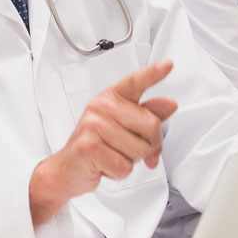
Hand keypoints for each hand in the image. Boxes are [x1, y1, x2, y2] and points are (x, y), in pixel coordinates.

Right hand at [28, 60, 178, 225]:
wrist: (68, 168)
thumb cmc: (97, 146)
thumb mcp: (123, 127)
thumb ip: (147, 115)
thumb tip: (169, 105)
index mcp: (111, 98)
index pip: (135, 83)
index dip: (153, 74)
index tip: (168, 64)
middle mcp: (100, 107)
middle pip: (151, 125)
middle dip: (148, 145)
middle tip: (129, 149)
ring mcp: (93, 125)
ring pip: (140, 149)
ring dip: (131, 161)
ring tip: (112, 156)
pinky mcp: (89, 146)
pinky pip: (124, 166)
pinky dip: (119, 173)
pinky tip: (104, 165)